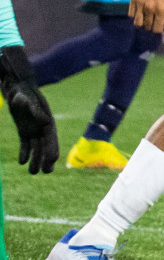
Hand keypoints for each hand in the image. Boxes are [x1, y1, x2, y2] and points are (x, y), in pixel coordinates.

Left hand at [0, 46, 58, 173]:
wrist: (16, 87)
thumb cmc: (22, 92)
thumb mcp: (26, 99)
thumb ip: (34, 109)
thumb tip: (45, 120)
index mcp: (47, 120)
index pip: (51, 137)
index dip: (52, 149)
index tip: (52, 160)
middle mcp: (42, 126)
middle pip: (45, 145)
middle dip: (45, 159)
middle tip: (44, 172)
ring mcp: (33, 128)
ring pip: (36, 147)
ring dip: (35, 159)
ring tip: (33, 173)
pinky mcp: (24, 130)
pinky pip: (25, 144)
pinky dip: (24, 152)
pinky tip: (21, 161)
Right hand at [129, 0, 163, 33]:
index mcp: (161, 10)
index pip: (156, 29)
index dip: (158, 29)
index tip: (159, 26)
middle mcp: (149, 8)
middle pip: (147, 27)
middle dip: (150, 26)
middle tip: (153, 20)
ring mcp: (140, 4)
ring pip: (137, 23)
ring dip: (142, 23)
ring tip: (146, 17)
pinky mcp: (133, 0)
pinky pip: (131, 15)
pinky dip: (135, 15)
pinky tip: (140, 10)